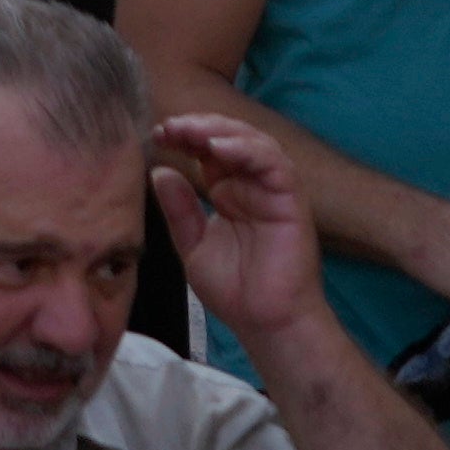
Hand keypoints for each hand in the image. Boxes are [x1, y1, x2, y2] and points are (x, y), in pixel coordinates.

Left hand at [149, 109, 331, 344]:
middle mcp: (252, 184)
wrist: (265, 323)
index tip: (158, 134)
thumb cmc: (235, 290)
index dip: (185, 137)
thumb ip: (179, 210)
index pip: (208, 151)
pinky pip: (274, 164)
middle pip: (229, 138)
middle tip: (170, 127)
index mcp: (229, 191)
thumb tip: (160, 171)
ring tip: (191, 131)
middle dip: (198, 127)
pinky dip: (247, 150)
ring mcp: (273, 189)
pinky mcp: (292, 198)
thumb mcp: (193, 246)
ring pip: (253, 142)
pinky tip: (220, 148)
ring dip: (221, 131)